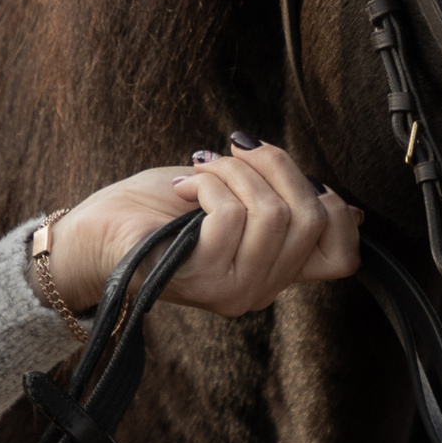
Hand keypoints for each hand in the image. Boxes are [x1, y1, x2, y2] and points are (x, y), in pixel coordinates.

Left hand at [48, 136, 360, 319]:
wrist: (93, 232)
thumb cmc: (157, 210)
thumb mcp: (235, 197)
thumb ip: (283, 203)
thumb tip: (348, 208)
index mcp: (273, 272)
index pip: (342, 259)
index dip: (334, 208)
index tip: (291, 176)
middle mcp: (259, 290)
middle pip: (311, 219)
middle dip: (276, 167)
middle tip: (236, 152)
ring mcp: (231, 288)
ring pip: (274, 213)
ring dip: (236, 172)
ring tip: (203, 170)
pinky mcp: (200, 276)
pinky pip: (229, 214)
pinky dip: (207, 184)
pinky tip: (182, 189)